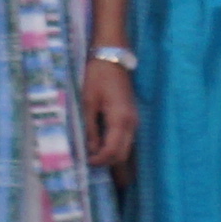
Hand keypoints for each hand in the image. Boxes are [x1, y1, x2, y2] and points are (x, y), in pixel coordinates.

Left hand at [80, 55, 138, 175]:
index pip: (113, 150)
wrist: (112, 59)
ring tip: (93, 154)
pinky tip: (101, 144)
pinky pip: (126, 139)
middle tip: (89, 160)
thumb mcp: (88, 103)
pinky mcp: (131, 117)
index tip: (87, 162)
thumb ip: (91, 128)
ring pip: (126, 148)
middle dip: (107, 161)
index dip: (100, 160)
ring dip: (112, 155)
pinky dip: (115, 146)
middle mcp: (131, 123)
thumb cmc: (97, 78)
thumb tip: (91, 149)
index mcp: (120, 120)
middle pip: (123, 154)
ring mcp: (134, 121)